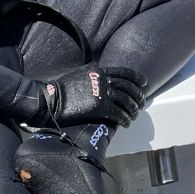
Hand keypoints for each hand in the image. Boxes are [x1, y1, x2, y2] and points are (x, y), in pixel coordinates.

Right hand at [32, 64, 146, 128]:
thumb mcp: (79, 74)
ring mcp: (102, 92)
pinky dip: (125, 119)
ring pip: (126, 101)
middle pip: (128, 87)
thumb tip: (103, 79)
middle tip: (142, 103)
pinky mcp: (99, 106)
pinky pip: (119, 113)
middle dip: (138, 96)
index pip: (124, 72)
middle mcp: (103, 79)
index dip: (137, 78)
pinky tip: (126, 123)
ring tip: (134, 115)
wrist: (50, 99)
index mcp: (98, 70)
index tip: (144, 83)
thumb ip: (94, 76)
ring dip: (133, 109)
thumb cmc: (61, 89)